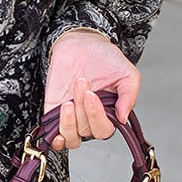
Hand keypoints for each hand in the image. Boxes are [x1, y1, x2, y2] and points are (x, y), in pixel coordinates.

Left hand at [43, 29, 139, 150]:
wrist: (81, 43)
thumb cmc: (104, 58)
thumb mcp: (126, 74)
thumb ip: (129, 96)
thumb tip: (123, 118)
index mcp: (108, 114)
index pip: (104, 130)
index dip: (97, 117)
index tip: (93, 95)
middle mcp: (89, 118)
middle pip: (86, 130)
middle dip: (83, 109)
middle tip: (83, 85)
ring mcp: (71, 117)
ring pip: (71, 135)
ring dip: (68, 121)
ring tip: (69, 99)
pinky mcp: (53, 112)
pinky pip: (52, 136)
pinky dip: (54, 139)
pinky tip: (56, 132)